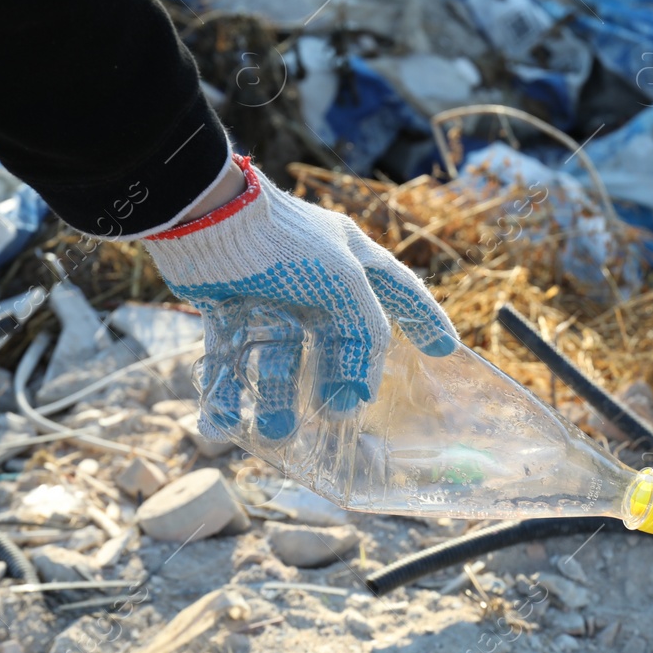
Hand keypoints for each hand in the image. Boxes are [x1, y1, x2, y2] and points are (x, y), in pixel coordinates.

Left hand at [144, 156, 458, 440]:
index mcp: (350, 260)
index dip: (425, 319)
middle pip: (335, 342)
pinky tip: (223, 423)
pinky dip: (227, 390)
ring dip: (277, 398)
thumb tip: (360, 388)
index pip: (400, 292)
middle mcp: (313, 278)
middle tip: (338, 419)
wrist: (208, 219)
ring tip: (274, 433)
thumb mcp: (344, 283)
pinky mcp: (226, 306)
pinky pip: (231, 356)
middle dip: (336, 383)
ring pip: (279, 357)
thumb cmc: (286, 244)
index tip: (444, 351)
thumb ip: (364, 333)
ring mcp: (269, 293)